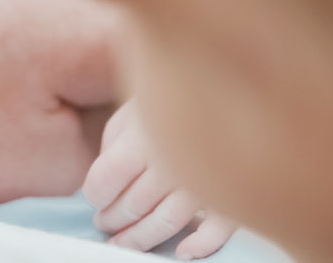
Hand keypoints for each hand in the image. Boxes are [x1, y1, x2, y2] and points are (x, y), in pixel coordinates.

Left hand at [84, 101, 236, 259]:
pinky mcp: (237, 191)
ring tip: (123, 241)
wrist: (229, 86)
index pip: (106, 179)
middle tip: (105, 222)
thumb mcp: (134, 112)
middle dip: (113, 219)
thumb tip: (101, 187)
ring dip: (140, 238)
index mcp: (146, 130)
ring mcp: (208, 175)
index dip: (95, 195)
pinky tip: (182, 251)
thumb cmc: (173, 100)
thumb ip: (114, 146)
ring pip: (167, 221)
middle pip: (134, 204)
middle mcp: (176, 155)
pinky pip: (219, 229)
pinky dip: (200, 245)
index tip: (95, 198)